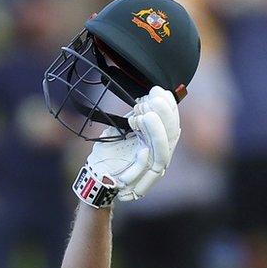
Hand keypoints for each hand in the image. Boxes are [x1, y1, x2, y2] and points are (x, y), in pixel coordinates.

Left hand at [74, 86, 180, 206]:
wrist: (95, 174)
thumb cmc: (110, 152)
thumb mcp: (122, 130)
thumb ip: (135, 118)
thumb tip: (144, 100)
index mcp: (156, 141)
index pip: (170, 123)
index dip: (168, 107)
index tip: (158, 90)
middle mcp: (157, 153)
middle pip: (171, 134)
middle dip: (165, 114)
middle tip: (154, 97)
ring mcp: (149, 166)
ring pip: (162, 150)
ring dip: (156, 131)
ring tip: (145, 114)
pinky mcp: (137, 176)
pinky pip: (146, 165)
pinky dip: (143, 154)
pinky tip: (140, 143)